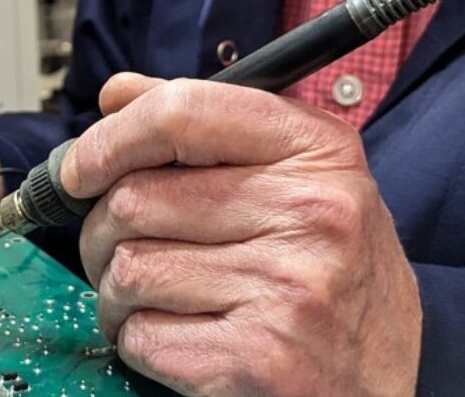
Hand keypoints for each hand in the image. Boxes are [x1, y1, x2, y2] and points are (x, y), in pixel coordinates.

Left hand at [68, 73, 420, 395]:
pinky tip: (181, 337)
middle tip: (125, 250)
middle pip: (134, 199)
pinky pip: (141, 335)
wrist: (383, 382)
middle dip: (105, 232)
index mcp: (317, 152)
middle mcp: (308, 214)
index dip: (109, 139)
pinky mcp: (256, 357)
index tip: (81, 168)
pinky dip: (140, 340)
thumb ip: (211, 128)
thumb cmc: (337, 278)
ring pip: (128, 270)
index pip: (182, 112)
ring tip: (159, 299)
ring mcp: (285, 289)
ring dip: (119, 292)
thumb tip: (119, 96)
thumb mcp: (303, 181)